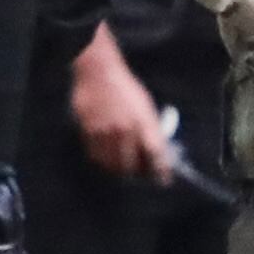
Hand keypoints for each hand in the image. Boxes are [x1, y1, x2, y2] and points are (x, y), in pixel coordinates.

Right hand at [70, 31, 175, 184]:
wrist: (99, 74)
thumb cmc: (126, 89)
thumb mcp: (145, 107)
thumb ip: (151, 129)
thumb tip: (156, 152)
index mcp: (143, 121)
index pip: (156, 153)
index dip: (161, 170)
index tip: (164, 180)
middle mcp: (125, 130)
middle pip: (132, 165)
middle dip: (138, 173)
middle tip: (141, 174)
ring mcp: (106, 133)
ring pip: (113, 164)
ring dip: (120, 170)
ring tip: (125, 167)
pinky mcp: (89, 133)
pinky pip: (97, 157)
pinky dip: (104, 161)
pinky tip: (109, 157)